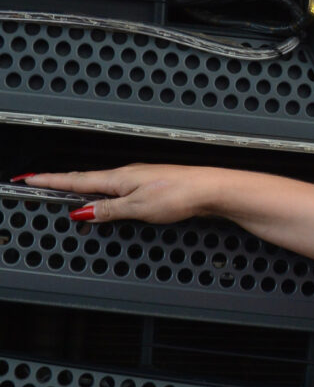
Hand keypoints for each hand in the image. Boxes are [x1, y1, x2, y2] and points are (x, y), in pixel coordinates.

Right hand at [15, 164, 226, 224]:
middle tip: (38, 183)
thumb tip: (81, 211)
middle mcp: (128, 174)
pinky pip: (120, 189)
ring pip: (104, 184)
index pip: (77, 180)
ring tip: (63, 190)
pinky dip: (105, 193)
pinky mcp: (154, 185)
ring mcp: (142, 178)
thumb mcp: (138, 207)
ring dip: (82, 187)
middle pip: (87, 180)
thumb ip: (108, 210)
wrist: (213, 189)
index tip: (28, 179)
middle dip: (61, 182)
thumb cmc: (180, 194)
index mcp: (119, 178)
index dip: (50, 181)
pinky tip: (106, 199)